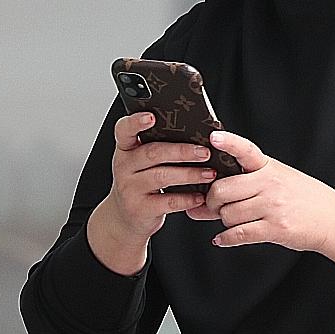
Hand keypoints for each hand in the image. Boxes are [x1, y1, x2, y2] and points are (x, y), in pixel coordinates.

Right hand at [87, 112, 217, 273]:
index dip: (136, 122)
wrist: (124, 217)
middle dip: (182, 151)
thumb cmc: (141, 181)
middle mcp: (124, 166)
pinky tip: (200, 196)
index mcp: (126, 148)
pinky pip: (167, 202)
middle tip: (205, 151)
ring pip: (162, 176)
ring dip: (189, 174)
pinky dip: (187, 199)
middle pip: (152, 153)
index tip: (152, 116)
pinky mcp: (139, 209)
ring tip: (210, 173)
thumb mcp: (142, 162)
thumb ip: (159, 146)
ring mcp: (130, 189)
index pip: (125, 130)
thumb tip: (197, 133)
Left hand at [188, 129, 334, 253]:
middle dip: (212, 201)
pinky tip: (222, 238)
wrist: (334, 220)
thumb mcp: (280, 180)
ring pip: (228, 214)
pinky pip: (239, 233)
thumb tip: (201, 203)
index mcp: (269, 167)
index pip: (246, 149)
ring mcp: (273, 206)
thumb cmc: (304, 199)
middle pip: (223, 189)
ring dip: (223, 221)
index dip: (229, 142)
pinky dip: (225, 238)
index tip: (214, 137)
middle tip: (213, 206)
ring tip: (231, 221)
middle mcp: (270, 184)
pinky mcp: (276, 228)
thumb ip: (246, 186)